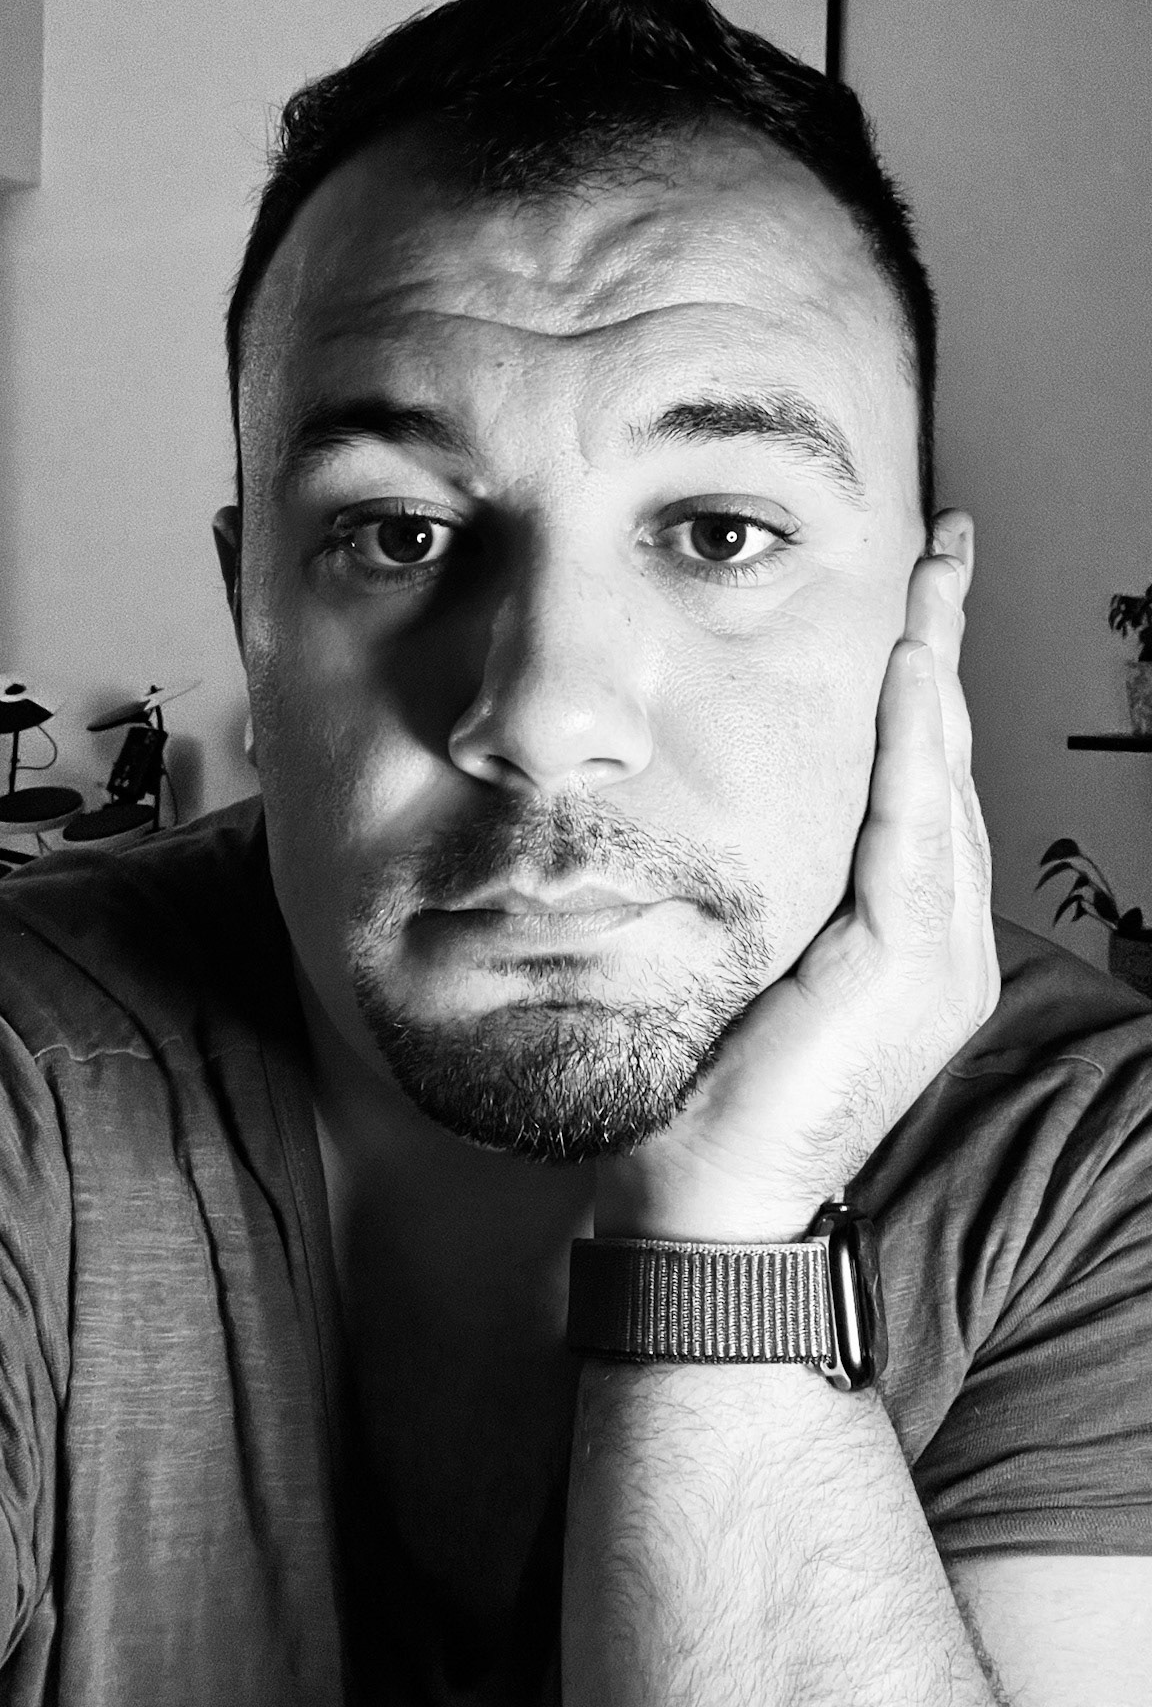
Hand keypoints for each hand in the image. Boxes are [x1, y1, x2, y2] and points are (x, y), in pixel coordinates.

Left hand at [595, 514, 1000, 1241]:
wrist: (707, 1200)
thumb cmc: (708, 1093)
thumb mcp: (747, 965)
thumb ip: (774, 891)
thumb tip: (729, 808)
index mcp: (910, 942)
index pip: (924, 786)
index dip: (925, 690)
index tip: (916, 602)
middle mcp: (944, 943)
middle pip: (950, 763)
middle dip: (944, 649)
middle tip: (941, 553)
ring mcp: (938, 957)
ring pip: (945, 776)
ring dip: (935, 667)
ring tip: (930, 577)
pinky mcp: (906, 965)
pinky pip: (915, 824)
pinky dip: (913, 740)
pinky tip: (906, 664)